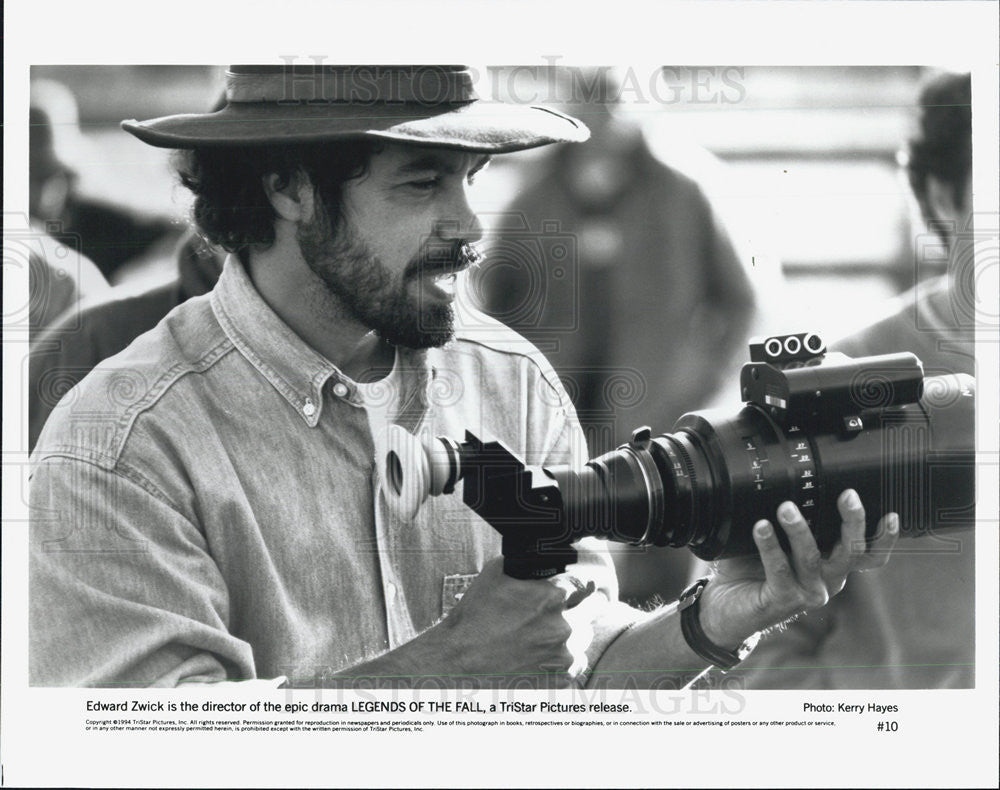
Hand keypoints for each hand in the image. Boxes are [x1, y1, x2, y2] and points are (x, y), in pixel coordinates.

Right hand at [432, 558, 599, 684]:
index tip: (576, 587)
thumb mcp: (496, 572)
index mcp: (551, 597)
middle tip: (568, 607)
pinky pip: (578, 663)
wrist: (459, 657)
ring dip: (574, 631)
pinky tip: (548, 653)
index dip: (577, 583)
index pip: (584, 582)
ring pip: (585, 635)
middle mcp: (563, 626)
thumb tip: (544, 554)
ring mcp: (563, 655)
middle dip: (580, 604)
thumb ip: (527, 561)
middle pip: (593, 607)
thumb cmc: (474, 614)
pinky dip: (567, 657)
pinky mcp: (559, 678)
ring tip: (548, 633)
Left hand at [698, 489, 897, 648]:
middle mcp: (827, 581)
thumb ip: (791, 518)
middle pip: (851, 553)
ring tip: (786, 507)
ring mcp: (808, 593)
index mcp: (832, 566)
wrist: (725, 605)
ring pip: (812, 558)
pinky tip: (760, 527)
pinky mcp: (783, 600)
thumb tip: (787, 480)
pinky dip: (770, 545)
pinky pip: (779, 569)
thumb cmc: (752, 567)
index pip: (869, 555)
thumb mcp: (778, 540)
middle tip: (847, 495)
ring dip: (800, 529)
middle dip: (852, 521)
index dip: (885, 538)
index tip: (891, 513)